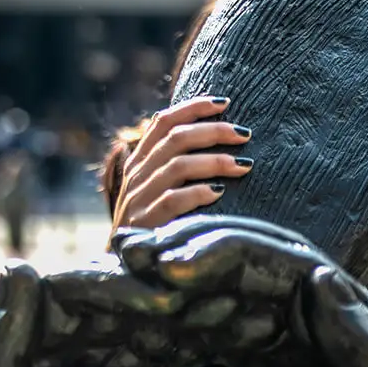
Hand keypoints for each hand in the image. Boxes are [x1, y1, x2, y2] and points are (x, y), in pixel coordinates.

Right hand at [111, 95, 252, 235]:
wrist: (123, 264)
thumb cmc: (151, 222)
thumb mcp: (154, 188)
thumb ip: (173, 164)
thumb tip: (216, 137)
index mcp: (139, 161)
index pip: (163, 121)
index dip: (194, 107)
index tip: (225, 103)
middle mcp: (137, 174)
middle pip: (176, 138)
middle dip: (214, 131)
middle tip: (244, 135)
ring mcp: (139, 198)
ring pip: (178, 166)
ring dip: (215, 162)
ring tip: (244, 166)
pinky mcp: (146, 221)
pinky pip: (174, 200)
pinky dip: (199, 193)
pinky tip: (220, 193)